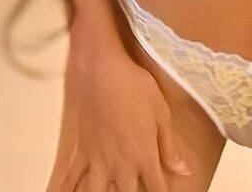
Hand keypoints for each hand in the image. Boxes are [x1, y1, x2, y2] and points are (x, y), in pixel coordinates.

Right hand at [47, 48, 191, 191]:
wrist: (103, 71)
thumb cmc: (135, 86)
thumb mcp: (161, 113)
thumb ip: (170, 146)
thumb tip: (184, 170)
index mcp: (144, 156)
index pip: (157, 188)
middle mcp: (120, 165)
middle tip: (135, 191)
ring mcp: (97, 160)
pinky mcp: (81, 151)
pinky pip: (70, 178)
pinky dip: (66, 190)